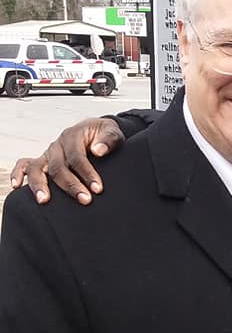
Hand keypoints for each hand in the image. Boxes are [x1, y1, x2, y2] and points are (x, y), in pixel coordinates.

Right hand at [10, 118, 124, 204]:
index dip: (86, 173)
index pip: (77, 157)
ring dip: (39, 185)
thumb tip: (98, 151)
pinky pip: (25, 165)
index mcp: (73, 136)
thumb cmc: (103, 135)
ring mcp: (48, 154)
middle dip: (71, 185)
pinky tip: (17, 186)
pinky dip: (18, 174)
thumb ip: (109, 139)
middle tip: (85, 200)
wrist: (95, 132)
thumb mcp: (113, 131)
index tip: (97, 189)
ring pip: (37, 168)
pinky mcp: (43, 161)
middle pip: (58, 167)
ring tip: (44, 200)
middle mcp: (57, 145)